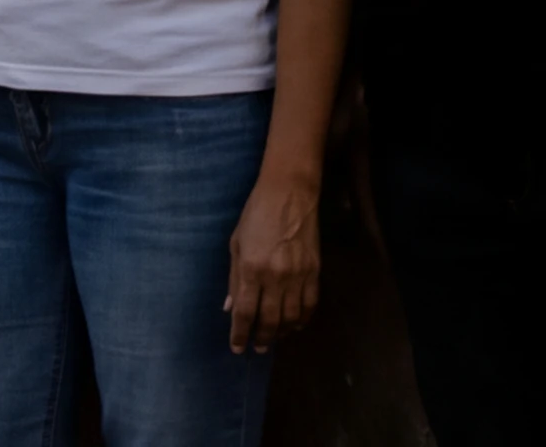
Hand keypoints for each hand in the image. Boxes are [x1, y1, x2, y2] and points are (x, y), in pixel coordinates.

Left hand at [223, 163, 321, 349]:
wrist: (289, 196)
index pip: (245, 312)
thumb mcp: (236, 245)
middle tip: (257, 348)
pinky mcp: (315, 273)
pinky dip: (302, 320)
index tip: (236, 348)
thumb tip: (231, 308)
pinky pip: (310, 305)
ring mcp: (298, 276)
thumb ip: (234, 279)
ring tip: (273, 339)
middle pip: (269, 320)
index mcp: (251, 269)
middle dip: (262, 338)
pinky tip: (294, 325)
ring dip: (282, 333)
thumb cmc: (255, 216)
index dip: (240, 334)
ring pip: (292, 317)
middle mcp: (275, 277)